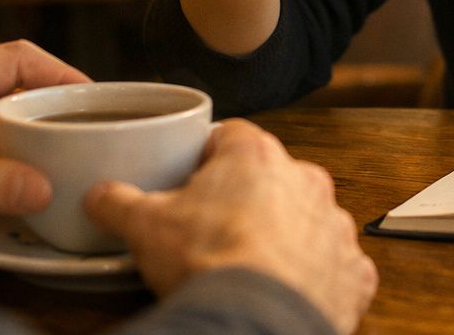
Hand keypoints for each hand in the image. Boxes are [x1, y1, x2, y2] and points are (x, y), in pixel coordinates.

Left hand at [0, 41, 88, 229]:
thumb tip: (45, 186)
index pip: (10, 60)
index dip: (56, 71)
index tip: (93, 96)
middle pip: (12, 96)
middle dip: (50, 115)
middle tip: (89, 138)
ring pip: (1, 133)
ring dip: (31, 150)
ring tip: (67, 167)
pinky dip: (9, 177)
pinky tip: (28, 195)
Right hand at [86, 119, 377, 333]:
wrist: (258, 320)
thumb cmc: (210, 262)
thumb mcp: (146, 226)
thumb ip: (119, 201)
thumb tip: (99, 195)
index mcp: (256, 156)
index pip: (230, 137)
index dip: (206, 158)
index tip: (191, 179)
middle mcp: (305, 180)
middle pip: (271, 178)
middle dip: (246, 199)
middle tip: (213, 231)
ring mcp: (335, 224)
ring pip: (306, 220)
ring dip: (285, 236)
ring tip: (249, 266)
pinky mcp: (353, 269)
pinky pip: (334, 265)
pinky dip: (315, 276)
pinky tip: (287, 292)